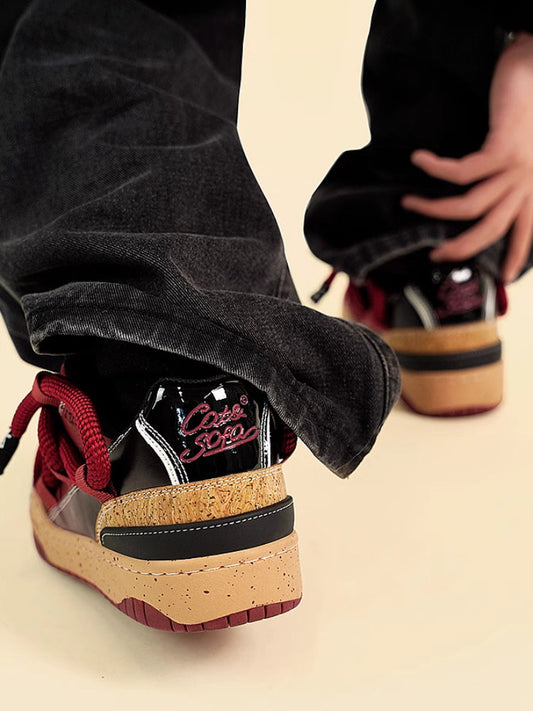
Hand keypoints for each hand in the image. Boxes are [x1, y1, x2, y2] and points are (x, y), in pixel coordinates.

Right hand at [402, 32, 532, 282]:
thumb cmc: (526, 102)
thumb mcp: (521, 145)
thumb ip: (506, 173)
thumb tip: (480, 194)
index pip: (526, 229)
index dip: (514, 255)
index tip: (503, 278)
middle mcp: (528, 181)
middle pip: (491, 229)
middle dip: (460, 247)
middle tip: (434, 255)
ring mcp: (517, 166)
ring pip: (468, 206)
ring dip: (432, 207)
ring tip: (407, 203)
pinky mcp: (503, 148)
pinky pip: (459, 172)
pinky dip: (434, 168)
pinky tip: (418, 158)